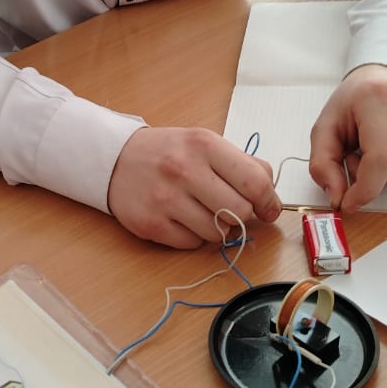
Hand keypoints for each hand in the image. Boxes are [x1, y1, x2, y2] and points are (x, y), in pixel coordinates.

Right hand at [107, 126, 280, 248]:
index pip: (255, 182)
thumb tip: (271, 197)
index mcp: (204, 145)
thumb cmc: (168, 153)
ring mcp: (165, 199)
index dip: (269, 201)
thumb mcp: (205, 143)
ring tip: (201, 210)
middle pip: (239, 212)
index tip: (268, 209)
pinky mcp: (150, 224)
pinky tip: (180, 218)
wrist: (115, 159)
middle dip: (241, 215)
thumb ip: (242, 164)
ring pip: (217, 233)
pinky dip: (192, 236)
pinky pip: (192, 244)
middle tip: (230, 209)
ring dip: (216, 227)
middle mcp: (184, 170)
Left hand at [309, 65, 386, 211]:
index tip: (349, 203)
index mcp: (378, 97)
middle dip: (373, 175)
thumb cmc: (353, 103)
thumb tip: (337, 197)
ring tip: (377, 146)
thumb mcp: (325, 128)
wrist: (384, 76)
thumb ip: (322, 165)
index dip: (365, 188)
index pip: (381, 158)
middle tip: (358, 154)